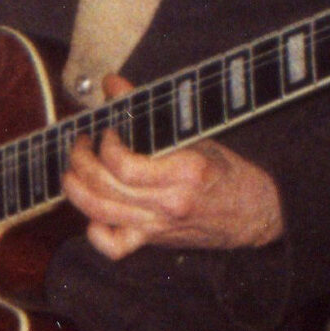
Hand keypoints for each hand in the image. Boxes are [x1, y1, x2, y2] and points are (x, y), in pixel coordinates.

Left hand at [63, 74, 283, 261]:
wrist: (255, 212)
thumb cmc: (227, 170)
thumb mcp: (195, 133)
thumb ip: (147, 109)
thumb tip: (113, 83)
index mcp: (184, 173)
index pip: (124, 167)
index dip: (105, 146)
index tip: (106, 130)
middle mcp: (168, 204)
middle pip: (104, 189)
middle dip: (81, 162)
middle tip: (81, 143)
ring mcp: (159, 226)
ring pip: (100, 213)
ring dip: (77, 188)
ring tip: (74, 168)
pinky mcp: (154, 241)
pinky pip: (114, 247)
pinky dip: (94, 232)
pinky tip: (92, 213)